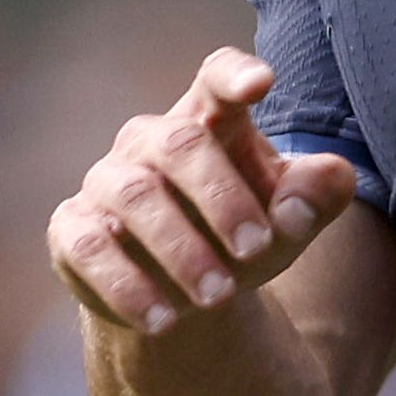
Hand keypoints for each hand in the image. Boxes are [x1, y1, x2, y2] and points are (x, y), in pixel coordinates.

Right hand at [48, 46, 365, 337]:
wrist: (183, 294)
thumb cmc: (241, 233)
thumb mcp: (290, 218)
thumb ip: (317, 194)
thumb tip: (322, 186)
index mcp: (208, 120)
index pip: (216, 78)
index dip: (234, 75)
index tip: (261, 84)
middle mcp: (151, 141)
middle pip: (181, 144)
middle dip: (222, 198)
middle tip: (257, 249)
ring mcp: (106, 182)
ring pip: (135, 196)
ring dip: (180, 248)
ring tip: (220, 298)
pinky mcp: (73, 231)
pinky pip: (90, 248)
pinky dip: (126, 286)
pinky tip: (164, 320)